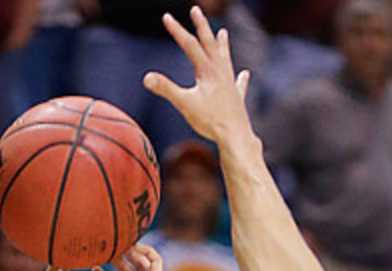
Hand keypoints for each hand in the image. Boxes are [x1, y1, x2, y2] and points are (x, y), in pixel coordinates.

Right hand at [143, 7, 252, 143]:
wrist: (235, 137)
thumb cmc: (211, 122)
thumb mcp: (184, 104)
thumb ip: (166, 89)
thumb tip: (146, 77)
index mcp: (208, 71)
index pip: (190, 45)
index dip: (177, 30)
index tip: (167, 16)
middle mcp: (221, 73)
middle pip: (210, 44)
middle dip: (202, 26)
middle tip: (197, 10)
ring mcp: (231, 85)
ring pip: (226, 59)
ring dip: (223, 45)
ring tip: (223, 32)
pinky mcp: (237, 99)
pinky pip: (239, 84)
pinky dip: (241, 78)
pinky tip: (245, 74)